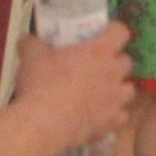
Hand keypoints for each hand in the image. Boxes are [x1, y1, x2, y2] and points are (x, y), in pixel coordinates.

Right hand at [15, 21, 133, 152]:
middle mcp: (113, 72)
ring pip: (128, 89)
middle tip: (96, 66)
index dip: (113, 31)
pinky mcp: (111, 122)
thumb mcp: (31, 56)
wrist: (44, 123)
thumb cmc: (41, 83)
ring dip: (118, 89)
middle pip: (126, 61)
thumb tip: (27, 39)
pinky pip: (120, 116)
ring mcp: (115, 99)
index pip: (120, 32)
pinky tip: (98, 117)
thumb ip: (32, 43)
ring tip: (101, 93)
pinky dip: (112, 115)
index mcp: (99, 51)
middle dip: (114, 62)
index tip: (101, 35)